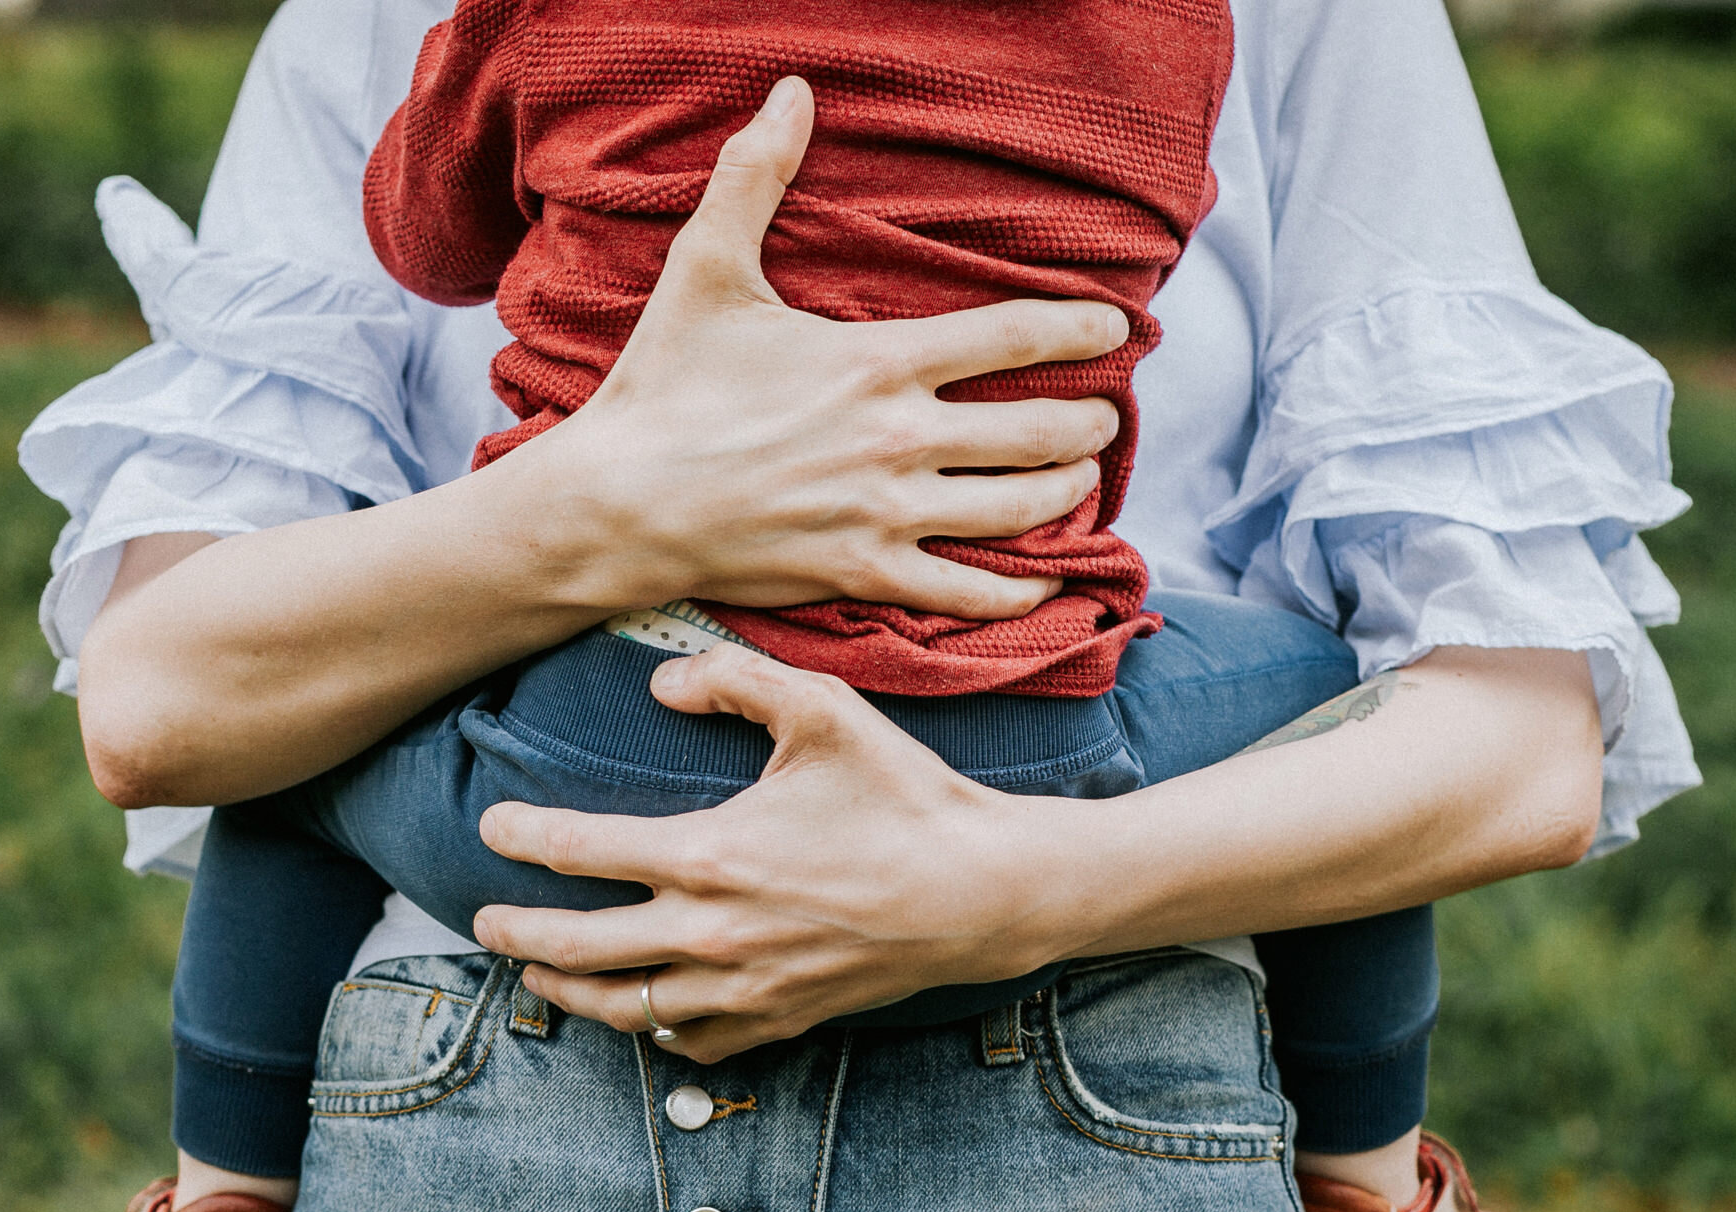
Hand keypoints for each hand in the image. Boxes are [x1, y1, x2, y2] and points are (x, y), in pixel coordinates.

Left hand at [471, 647, 1069, 1060]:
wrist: (980, 891)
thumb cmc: (902, 797)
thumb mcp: (823, 711)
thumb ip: (733, 679)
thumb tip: (659, 683)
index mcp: (710, 855)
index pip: (580, 852)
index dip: (523, 838)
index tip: (494, 828)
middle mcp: (712, 933)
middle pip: (578, 948)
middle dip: (517, 933)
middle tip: (483, 919)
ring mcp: (743, 988)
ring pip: (624, 1008)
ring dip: (567, 990)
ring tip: (538, 973)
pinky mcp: (778, 1019)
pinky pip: (691, 1042)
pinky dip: (652, 1031)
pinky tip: (638, 1011)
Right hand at [510, 76, 1129, 621]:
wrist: (617, 503)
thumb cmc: (663, 386)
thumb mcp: (706, 269)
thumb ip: (756, 178)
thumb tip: (792, 92)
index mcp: (879, 360)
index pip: (1016, 336)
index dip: (1083, 330)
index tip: (1119, 329)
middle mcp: (899, 439)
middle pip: (1039, 431)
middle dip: (1089, 423)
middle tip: (1106, 418)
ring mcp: (887, 513)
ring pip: (1019, 509)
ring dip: (1067, 493)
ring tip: (1082, 480)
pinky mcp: (864, 574)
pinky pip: (966, 594)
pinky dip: (1016, 594)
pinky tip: (1040, 584)